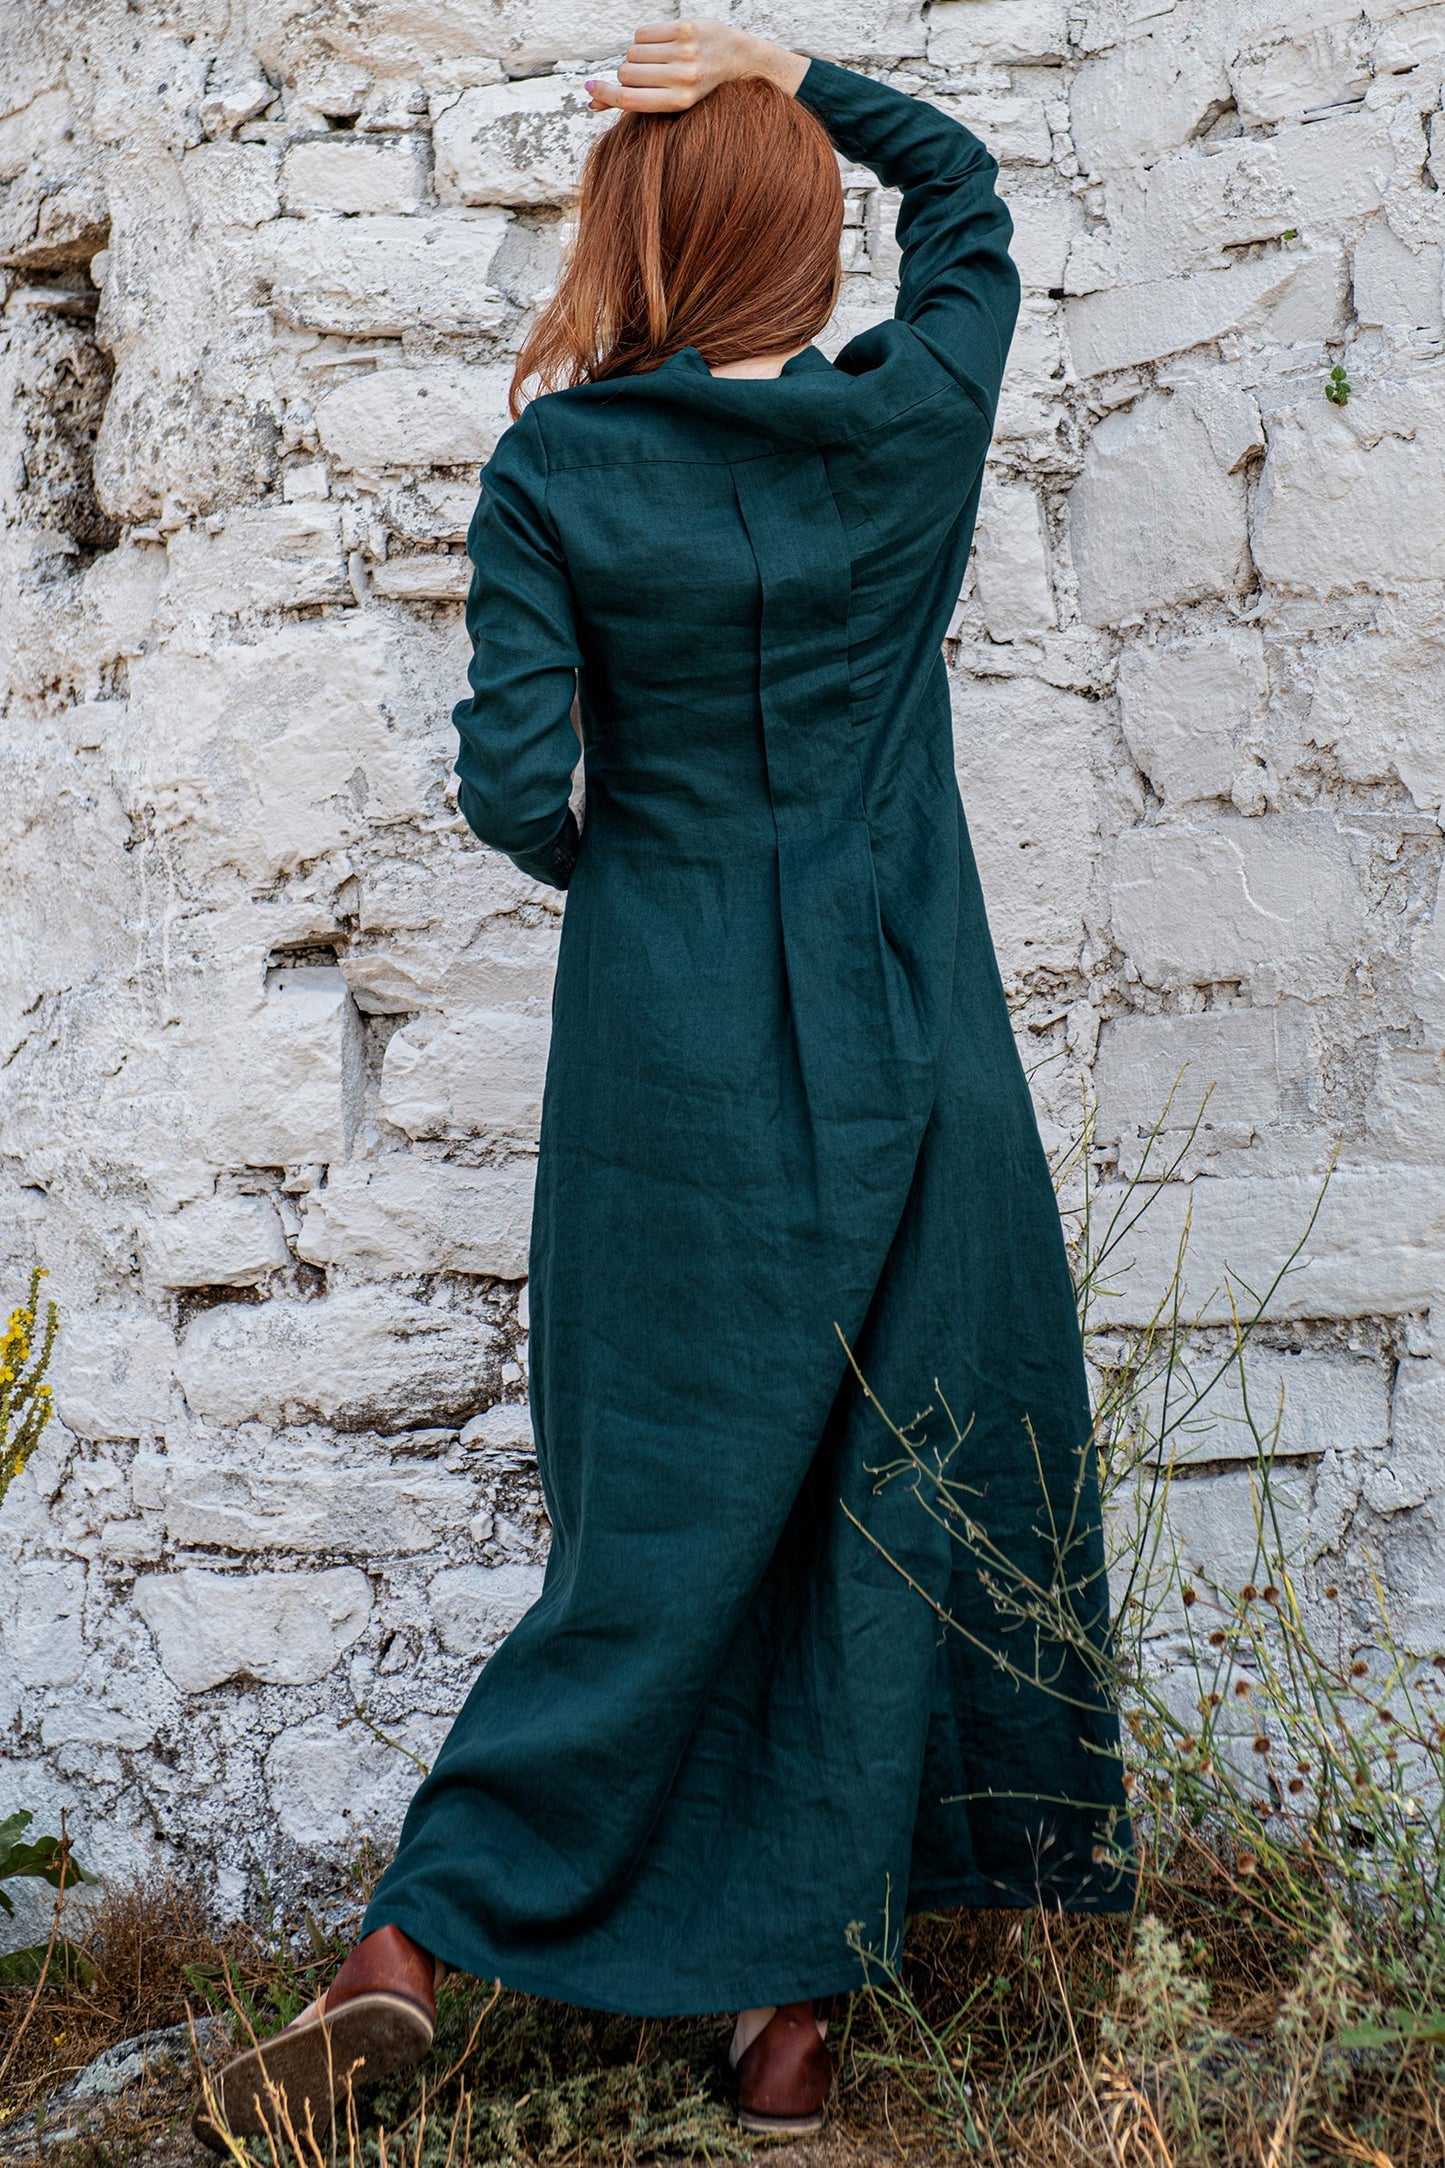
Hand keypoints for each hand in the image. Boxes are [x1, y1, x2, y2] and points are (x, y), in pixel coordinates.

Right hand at [584, 19, 807, 112]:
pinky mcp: (685, 29)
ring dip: (636, 57)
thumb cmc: (697, 88)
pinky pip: (643, 33)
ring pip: (633, 52)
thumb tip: (591, 104)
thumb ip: (632, 103)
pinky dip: (644, 40)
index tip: (590, 91)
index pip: (629, 99)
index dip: (604, 95)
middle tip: (646, 77)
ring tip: (657, 62)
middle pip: (627, 73)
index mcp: (679, 103)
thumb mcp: (670, 102)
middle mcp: (683, 78)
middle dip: (628, 75)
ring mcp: (685, 52)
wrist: (738, 62)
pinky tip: (661, 46)